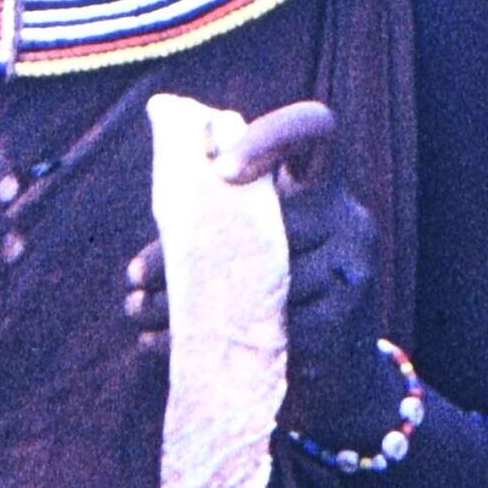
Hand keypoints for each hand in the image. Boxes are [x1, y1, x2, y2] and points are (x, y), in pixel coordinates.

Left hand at [118, 101, 387, 434]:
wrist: (337, 375)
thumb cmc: (277, 290)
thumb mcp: (263, 238)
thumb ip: (228, 197)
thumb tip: (158, 111)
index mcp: (324, 185)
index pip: (315, 130)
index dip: (272, 135)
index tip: (221, 168)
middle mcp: (349, 218)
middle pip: (261, 223)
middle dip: (185, 253)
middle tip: (134, 277)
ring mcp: (353, 270)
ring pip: (256, 280)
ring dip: (183, 302)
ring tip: (138, 312)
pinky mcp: (344, 322)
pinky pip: (266, 326)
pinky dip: (203, 338)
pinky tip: (160, 343)